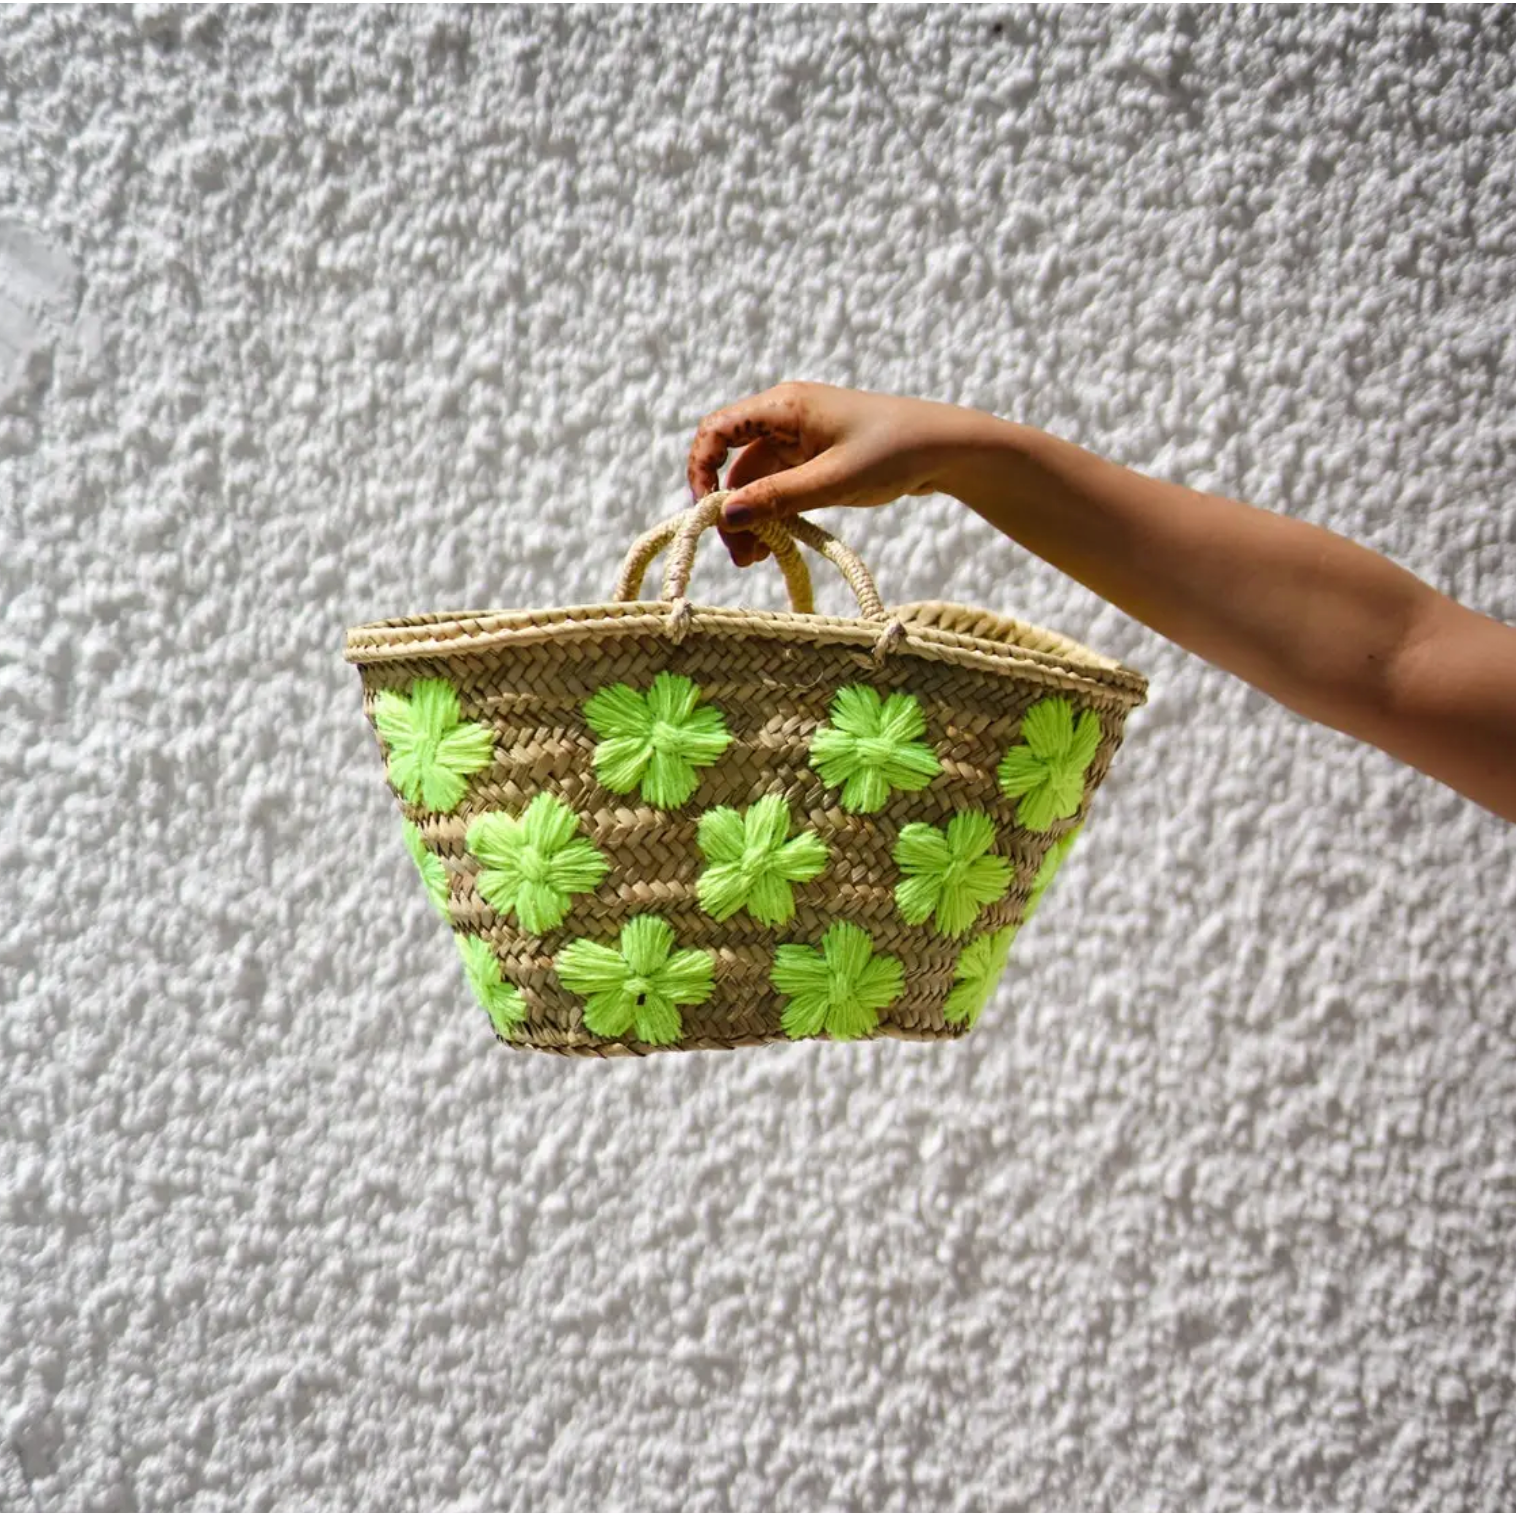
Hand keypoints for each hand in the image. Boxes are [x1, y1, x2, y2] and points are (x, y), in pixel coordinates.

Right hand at [687, 381, 982, 566]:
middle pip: (735, 464)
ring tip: (756, 560)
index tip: (708, 513)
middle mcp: (786, 418)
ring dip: (752, 518)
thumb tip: (725, 517)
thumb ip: (777, 499)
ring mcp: (800, 440)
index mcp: (784, 406)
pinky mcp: (816, 460)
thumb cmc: (894, 452)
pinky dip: (774, 515)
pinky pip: (780, 488)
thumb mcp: (833, 481)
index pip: (717, 430)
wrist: (948, 448)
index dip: (702, 469)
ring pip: (757, 481)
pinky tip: (775, 546)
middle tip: (739, 555)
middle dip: (730, 508)